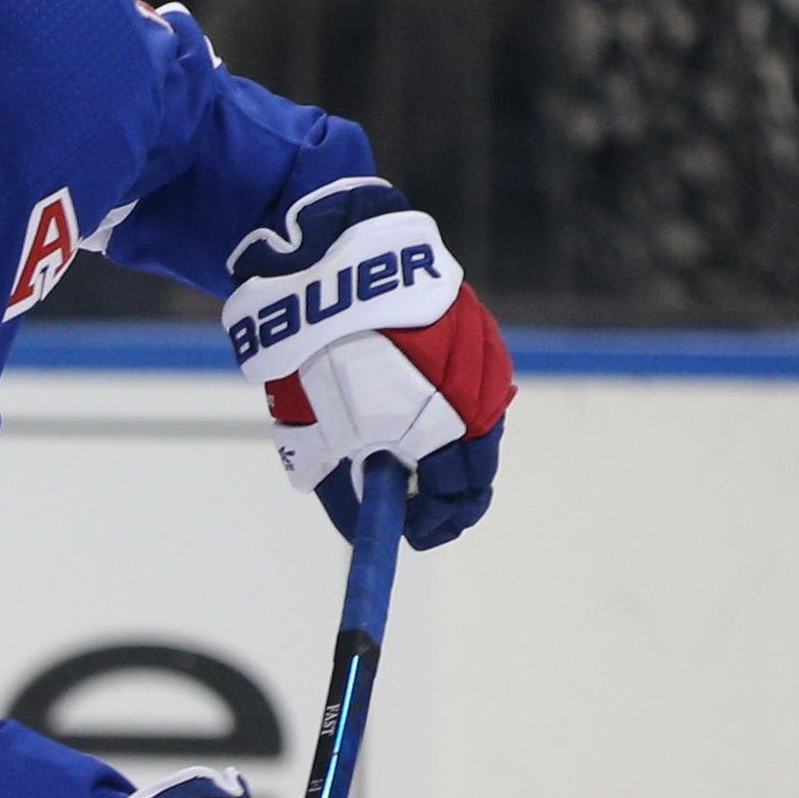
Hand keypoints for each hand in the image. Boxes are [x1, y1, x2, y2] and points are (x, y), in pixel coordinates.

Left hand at [222, 185, 516, 549]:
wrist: (332, 263)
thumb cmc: (317, 356)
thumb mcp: (315, 435)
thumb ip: (344, 491)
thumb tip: (367, 527)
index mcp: (441, 430)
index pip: (455, 498)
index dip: (434, 524)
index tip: (413, 534)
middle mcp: (475, 397)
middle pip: (477, 467)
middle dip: (449, 494)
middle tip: (420, 507)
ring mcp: (483, 358)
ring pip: (480, 425)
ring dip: (454, 448)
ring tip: (416, 455)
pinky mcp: (478, 325)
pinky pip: (476, 383)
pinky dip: (455, 405)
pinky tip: (423, 405)